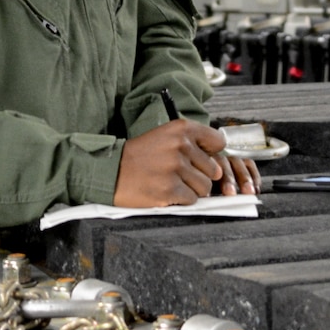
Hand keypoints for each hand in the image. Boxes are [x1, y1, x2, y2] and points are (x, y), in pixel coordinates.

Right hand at [115, 119, 259, 207]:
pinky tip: (166, 191)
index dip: (212, 153)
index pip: (218, 141)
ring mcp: (175, 168)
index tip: (202, 158)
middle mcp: (180, 146)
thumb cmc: (138, 156)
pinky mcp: (170, 190)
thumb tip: (219, 166)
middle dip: (200, 176)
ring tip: (171, 183)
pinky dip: (181, 199)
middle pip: (213, 169)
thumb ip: (192, 145)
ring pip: (204, 187)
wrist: (111, 171)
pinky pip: (192, 200)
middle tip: (179, 175)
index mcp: (181, 129)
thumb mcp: (164, 137)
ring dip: (191, 190)